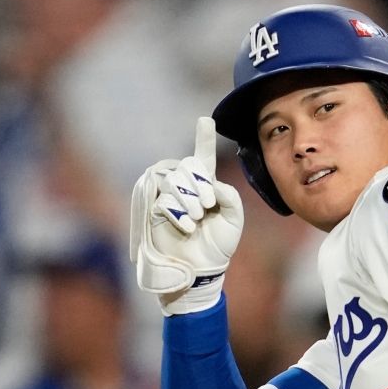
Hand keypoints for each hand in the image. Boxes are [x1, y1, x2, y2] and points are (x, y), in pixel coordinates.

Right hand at [130, 116, 243, 315]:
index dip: (204, 137)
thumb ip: (230, 197)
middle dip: (199, 184)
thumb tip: (211, 184)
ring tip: (197, 218)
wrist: (202, 269)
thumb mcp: (234, 220)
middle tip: (207, 206)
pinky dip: (178, 214)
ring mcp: (168, 197)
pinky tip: (187, 228)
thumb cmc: (219, 245)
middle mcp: (185, 187)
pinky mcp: (154, 210)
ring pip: (173, 180)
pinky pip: (163, 200)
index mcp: (207, 186)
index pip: (203, 157)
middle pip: (187, 165)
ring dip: (188, 198)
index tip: (206, 119)